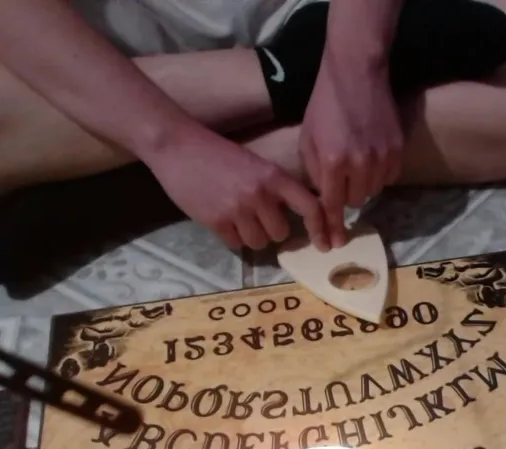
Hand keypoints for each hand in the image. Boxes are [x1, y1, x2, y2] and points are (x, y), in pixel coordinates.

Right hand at [146, 126, 324, 250]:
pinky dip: (232, 237)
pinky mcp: (216, 221)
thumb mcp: (256, 165)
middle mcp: (260, 194)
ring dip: (252, 236)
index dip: (321, 228)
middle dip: (271, 229)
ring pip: (260, 243)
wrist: (178, 147)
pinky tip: (222, 220)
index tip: (327, 244)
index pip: (310, 207)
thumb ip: (276, 187)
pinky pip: (236, 244)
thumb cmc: (218, 155)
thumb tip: (297, 215)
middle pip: (282, 233)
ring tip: (237, 217)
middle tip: (256, 216)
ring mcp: (238, 209)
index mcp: (274, 176)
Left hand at [300, 53, 402, 248]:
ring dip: (362, 184)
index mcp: (331, 161)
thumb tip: (322, 199)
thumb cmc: (324, 105)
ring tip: (354, 163)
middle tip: (339, 177)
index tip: (332, 245)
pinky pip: (389, 177)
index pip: (331, 205)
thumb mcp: (308, 138)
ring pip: (372, 191)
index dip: (331, 227)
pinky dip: (379, 174)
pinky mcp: (397, 149)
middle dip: (344, 194)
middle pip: (354, 201)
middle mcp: (359, 163)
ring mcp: (382, 157)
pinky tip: (371, 157)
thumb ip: (314, 172)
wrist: (356, 74)